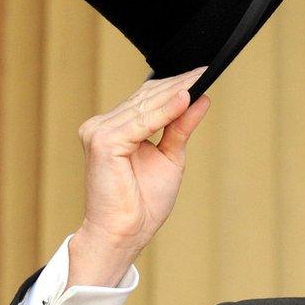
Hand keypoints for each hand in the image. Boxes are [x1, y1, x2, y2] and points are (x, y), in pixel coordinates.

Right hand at [76, 67, 211, 256]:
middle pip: (145, 98)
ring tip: (199, 81)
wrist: (125, 233)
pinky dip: (164, 110)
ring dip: (174, 93)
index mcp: (115, 129)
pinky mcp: (103, 141)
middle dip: (177, 85)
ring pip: (144, 106)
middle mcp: (102, 126)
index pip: (146, 99)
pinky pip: (141, 121)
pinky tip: (184, 99)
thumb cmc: (143, 204)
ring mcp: (100, 132)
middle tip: (204, 71)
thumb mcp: (170, 158)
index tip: (201, 74)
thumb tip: (200, 99)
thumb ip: (180, 127)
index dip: (174, 86)